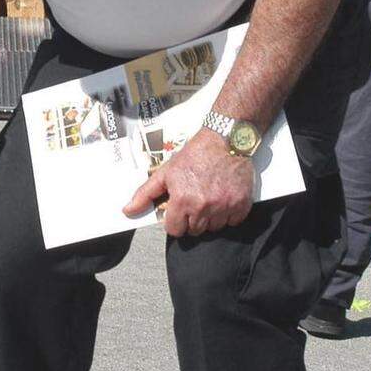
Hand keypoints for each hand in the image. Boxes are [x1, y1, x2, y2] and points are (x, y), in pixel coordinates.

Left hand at [123, 127, 254, 236]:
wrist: (224, 140)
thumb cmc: (194, 156)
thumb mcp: (165, 173)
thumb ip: (145, 194)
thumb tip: (127, 211)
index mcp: (182, 200)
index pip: (175, 230)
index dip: (175, 221)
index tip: (179, 211)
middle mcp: (203, 207)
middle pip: (195, 231)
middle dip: (192, 219)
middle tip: (195, 201)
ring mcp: (224, 206)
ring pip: (214, 228)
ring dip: (211, 218)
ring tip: (209, 199)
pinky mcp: (242, 204)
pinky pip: (233, 221)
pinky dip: (229, 214)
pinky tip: (224, 199)